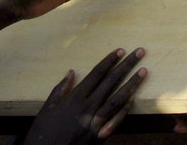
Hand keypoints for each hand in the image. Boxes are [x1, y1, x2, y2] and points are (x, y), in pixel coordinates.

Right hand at [23, 48, 146, 144]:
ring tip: (144, 71)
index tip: (120, 50)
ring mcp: (95, 122)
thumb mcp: (45, 110)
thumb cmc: (42, 135)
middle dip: (126, 66)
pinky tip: (134, 98)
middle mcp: (87, 108)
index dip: (109, 61)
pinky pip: (116, 121)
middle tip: (140, 52)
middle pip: (111, 82)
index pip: (96, 74)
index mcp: (74, 99)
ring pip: (118, 99)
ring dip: (132, 84)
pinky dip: (125, 109)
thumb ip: (59, 90)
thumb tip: (70, 72)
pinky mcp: (100, 136)